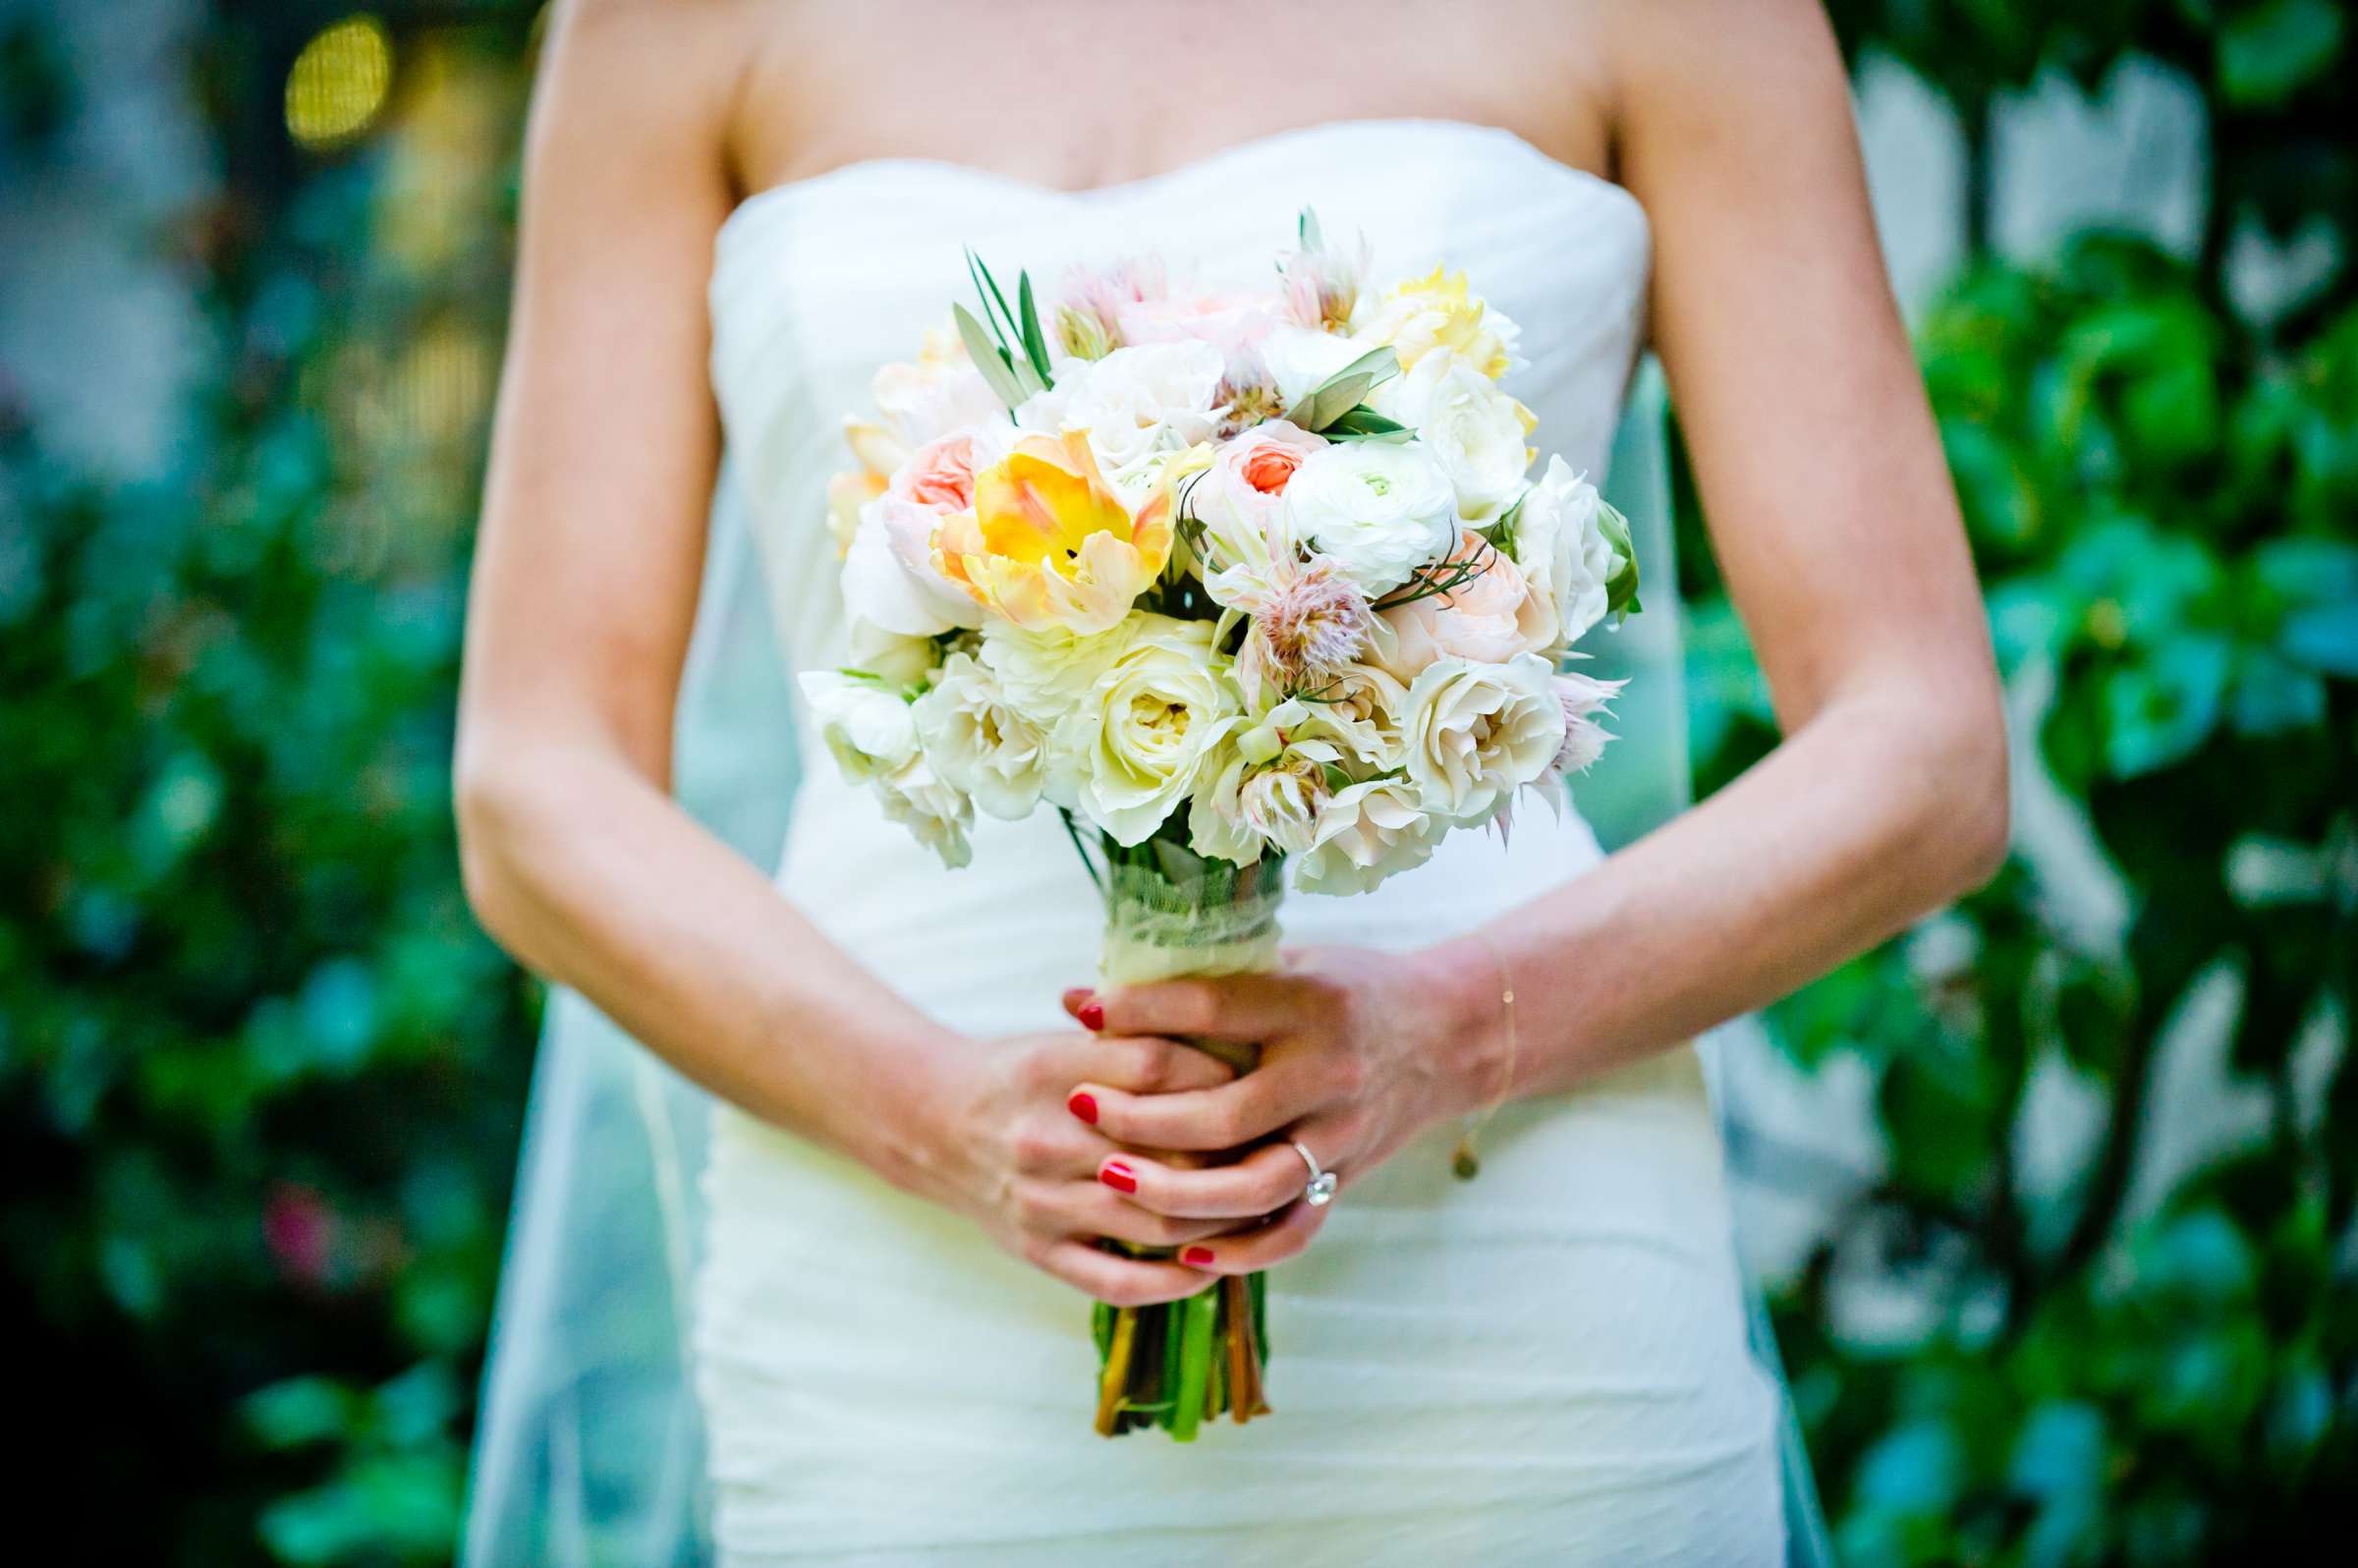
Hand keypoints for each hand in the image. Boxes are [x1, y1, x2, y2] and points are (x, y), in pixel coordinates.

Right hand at [911, 1024, 1248, 1306]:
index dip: (1218, 1073)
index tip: (1259, 1077)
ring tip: (1261, 1209)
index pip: (1157, 1067)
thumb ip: (1140, 1040)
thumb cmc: (1024, 1076)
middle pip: (1166, 1151)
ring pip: (1153, 1220)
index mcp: (1052, 1069)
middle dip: (1233, 1154)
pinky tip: (1211, 1268)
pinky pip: (1118, 1281)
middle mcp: (1044, 1138)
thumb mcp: (1069, 1041)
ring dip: (1217, 1222)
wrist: (933, 1122)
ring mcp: (1041, 1203)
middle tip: (1280, 1147)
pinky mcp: (1040, 1251)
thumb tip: (1238, 1041)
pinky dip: (1173, 1281)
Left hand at [1063, 944, 1500, 1275]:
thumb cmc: (1349, 988)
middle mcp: (1329, 1074)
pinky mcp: (1347, 1178)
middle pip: (1224, 1114)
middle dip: (1140, 1116)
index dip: (1141, 1011)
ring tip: (1111, 1177)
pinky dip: (1238, 1250)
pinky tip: (1182, 1251)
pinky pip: (1292, 1231)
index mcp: (1310, 1003)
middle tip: (1078, 1106)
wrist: (1448, 1033)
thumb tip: (1078, 1000)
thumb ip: (1198, 981)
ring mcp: (1342, 1135)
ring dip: (1176, 1192)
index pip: (1213, 1008)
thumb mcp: (1288, 963)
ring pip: (1253, 1187)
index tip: (1081, 1011)